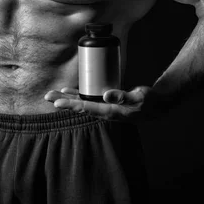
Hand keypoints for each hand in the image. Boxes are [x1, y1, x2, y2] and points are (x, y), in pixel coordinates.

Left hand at [44, 86, 158, 121]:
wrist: (157, 106)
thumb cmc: (149, 101)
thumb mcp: (139, 97)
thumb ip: (124, 96)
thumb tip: (106, 95)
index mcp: (110, 112)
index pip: (86, 108)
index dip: (70, 105)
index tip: (56, 103)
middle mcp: (104, 111)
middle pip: (79, 106)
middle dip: (63, 101)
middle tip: (46, 96)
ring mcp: (104, 107)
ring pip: (82, 103)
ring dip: (67, 98)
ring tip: (52, 95)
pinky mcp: (106, 102)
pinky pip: (88, 99)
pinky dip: (78, 95)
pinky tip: (69, 92)